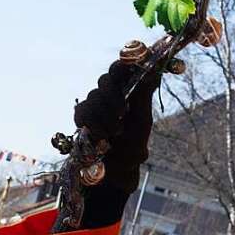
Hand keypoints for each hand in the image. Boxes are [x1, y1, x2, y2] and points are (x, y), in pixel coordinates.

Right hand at [70, 53, 161, 227]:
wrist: (116, 173)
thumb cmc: (133, 148)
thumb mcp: (142, 122)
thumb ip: (142, 97)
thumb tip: (153, 71)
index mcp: (129, 92)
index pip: (125, 66)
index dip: (126, 62)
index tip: (129, 65)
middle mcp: (111, 95)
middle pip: (107, 78)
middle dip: (113, 95)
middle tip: (121, 114)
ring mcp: (95, 105)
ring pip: (94, 95)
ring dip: (104, 114)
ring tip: (113, 133)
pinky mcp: (82, 118)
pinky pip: (82, 111)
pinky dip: (91, 122)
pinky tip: (99, 135)